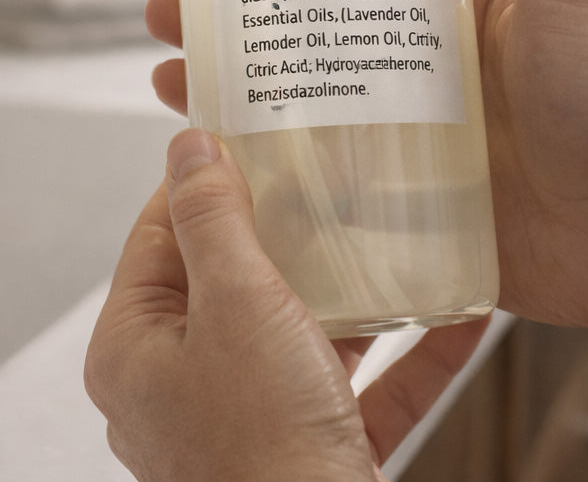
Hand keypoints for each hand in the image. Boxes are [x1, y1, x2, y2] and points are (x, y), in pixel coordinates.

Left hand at [85, 128, 487, 481]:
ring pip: (296, 337)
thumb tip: (187, 146)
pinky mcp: (306, 458)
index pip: (157, 238)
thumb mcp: (236, 304)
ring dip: (350, 293)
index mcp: (133, 350)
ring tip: (394, 236)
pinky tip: (454, 317)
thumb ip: (213, 218)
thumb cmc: (260, 446)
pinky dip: (402, 358)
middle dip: (286, 234)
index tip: (249, 138)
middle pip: (228, 285)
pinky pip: (357, 392)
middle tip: (328, 178)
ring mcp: (242, 428)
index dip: (204, 183)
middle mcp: (178, 390)